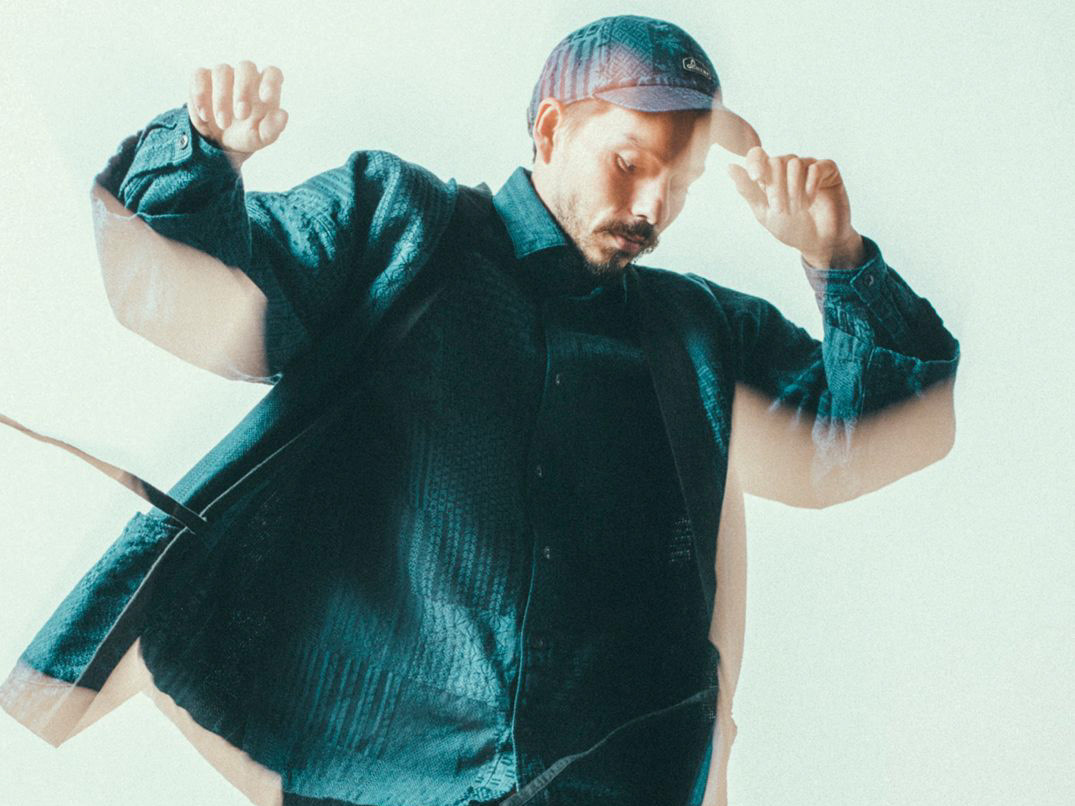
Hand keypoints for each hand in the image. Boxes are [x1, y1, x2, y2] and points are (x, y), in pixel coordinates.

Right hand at [187, 61, 288, 165]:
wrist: (220, 141)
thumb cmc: (247, 134)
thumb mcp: (261, 137)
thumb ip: (273, 128)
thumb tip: (283, 115)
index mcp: (265, 87)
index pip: (272, 73)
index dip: (270, 82)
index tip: (266, 98)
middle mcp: (245, 77)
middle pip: (246, 67)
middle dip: (243, 90)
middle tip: (242, 115)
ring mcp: (224, 75)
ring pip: (222, 70)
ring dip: (221, 98)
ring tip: (224, 123)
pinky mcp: (202, 78)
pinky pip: (199, 75)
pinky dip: (200, 94)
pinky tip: (205, 115)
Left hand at [727, 146, 863, 268]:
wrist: (818, 242)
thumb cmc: (791, 228)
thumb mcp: (764, 212)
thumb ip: (748, 190)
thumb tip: (729, 167)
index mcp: (770, 175)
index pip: (758, 155)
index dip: (754, 161)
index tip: (755, 177)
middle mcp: (789, 167)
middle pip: (776, 161)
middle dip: (776, 188)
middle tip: (781, 209)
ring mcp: (809, 166)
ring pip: (795, 163)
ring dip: (793, 189)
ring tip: (797, 209)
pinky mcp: (829, 171)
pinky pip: (817, 167)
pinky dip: (811, 185)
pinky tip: (811, 201)